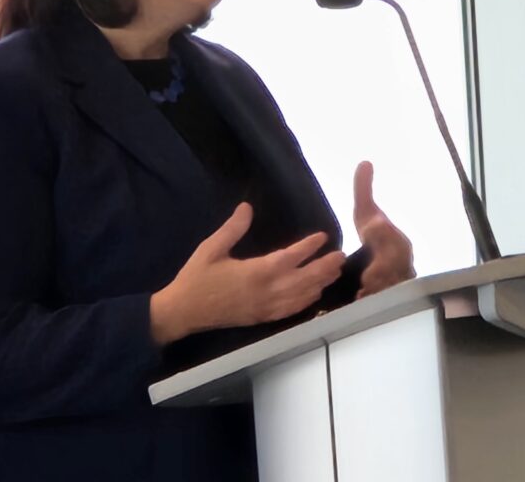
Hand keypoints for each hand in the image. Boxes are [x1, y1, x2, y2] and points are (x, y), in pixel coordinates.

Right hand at [150, 203, 345, 344]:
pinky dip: (307, 301)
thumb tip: (247, 207)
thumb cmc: (197, 278)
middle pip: (304, 279)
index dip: (309, 247)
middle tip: (341, 256)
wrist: (183, 312)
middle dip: (324, 267)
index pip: (290, 258)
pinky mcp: (263, 317)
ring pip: (301, 296)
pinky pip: (291, 310)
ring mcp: (266, 307)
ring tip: (335, 271)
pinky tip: (315, 294)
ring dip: (321, 283)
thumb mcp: (211, 248)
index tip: (323, 237)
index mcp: (255, 272)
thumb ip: (232, 228)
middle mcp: (266, 291)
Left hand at [353, 161, 414, 298]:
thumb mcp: (366, 213)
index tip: (373, 228)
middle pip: (397, 265)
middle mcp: (403, 262)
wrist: (380, 265)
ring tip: (363, 292)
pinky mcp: (393, 300)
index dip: (383, 232)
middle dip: (383, 268)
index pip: (394, 235)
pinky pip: (387, 303)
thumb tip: (364, 162)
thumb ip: (363, 190)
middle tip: (368, 275)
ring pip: (393, 287)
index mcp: (398, 241)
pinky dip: (374, 302)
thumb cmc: (374, 238)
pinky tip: (360, 303)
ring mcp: (400, 283)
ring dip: (379, 289)